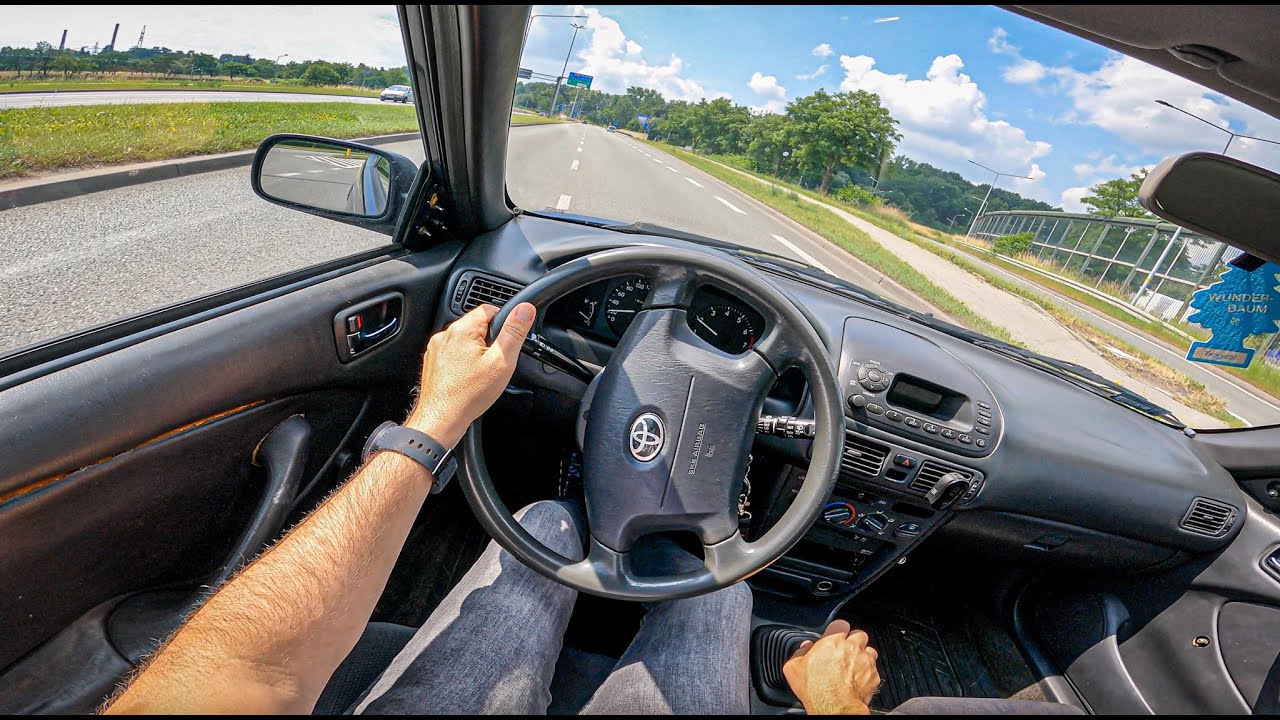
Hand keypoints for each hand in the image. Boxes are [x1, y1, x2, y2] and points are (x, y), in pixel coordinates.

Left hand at [406, 302, 535, 448]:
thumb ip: (514, 332)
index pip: (488, 308)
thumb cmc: (469, 395)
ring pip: (464, 341)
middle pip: (476, 325)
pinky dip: (462, 363)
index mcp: (463, 329)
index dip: (503, 322)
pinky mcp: (432, 363)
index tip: (507, 340)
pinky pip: (452, 354)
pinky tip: (469, 379)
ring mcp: (436, 349)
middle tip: (496, 361)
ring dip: (475, 351)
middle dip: (489, 340)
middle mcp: (445, 335)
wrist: (442, 419)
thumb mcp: (501, 361)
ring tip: (482, 373)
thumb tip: (525, 309)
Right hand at [783, 620, 880, 714]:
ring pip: (870, 650)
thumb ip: (799, 653)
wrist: (834, 707)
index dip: (838, 630)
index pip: (840, 624)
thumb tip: (804, 648)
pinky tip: (858, 679)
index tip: (835, 637)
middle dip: (854, 641)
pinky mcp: (874, 676)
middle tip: (846, 651)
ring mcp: (865, 661)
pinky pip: (874, 669)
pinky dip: (868, 673)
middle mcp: (851, 648)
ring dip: (863, 655)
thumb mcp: (794, 668)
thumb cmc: (816, 689)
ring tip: (854, 665)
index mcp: (832, 641)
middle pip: (859, 634)